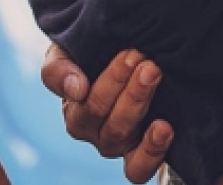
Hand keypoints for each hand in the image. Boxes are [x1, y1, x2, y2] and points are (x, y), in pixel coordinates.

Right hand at [39, 43, 172, 182]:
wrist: (127, 60)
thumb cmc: (92, 59)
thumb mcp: (67, 55)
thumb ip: (58, 70)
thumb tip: (76, 89)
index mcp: (75, 111)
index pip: (86, 102)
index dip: (111, 80)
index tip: (130, 56)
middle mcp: (94, 132)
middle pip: (104, 116)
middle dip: (128, 86)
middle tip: (145, 61)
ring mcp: (118, 144)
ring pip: (120, 135)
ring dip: (138, 103)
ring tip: (154, 78)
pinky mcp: (141, 154)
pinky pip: (138, 167)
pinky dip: (151, 151)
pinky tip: (164, 128)